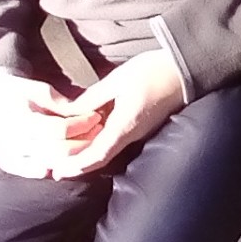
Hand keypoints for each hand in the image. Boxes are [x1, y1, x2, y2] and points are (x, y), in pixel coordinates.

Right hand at [0, 69, 94, 179]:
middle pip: (58, 151)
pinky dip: (57, 165)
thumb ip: (57, 102)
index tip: (95, 116)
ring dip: (74, 156)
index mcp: (20, 121)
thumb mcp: (34, 88)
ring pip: (51, 165)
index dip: (81, 124)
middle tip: (97, 130)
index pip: (59, 130)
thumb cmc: (13, 91)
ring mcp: (10, 157)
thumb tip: (80, 111)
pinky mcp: (9, 165)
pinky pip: (38, 171)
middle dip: (83, 142)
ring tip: (88, 142)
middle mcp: (14, 143)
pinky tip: (70, 155)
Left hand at [57, 49, 188, 177]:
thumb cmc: (154, 72)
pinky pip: (115, 140)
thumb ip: (93, 97)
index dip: (76, 166)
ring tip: (64, 152)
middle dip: (76, 163)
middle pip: (100, 157)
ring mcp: (138, 131)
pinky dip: (97, 142)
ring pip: (107, 149)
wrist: (186, 70)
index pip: (97, 155)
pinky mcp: (141, 125)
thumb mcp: (118, 79)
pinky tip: (85, 135)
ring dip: (85, 152)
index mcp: (125, 126)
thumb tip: (71, 112)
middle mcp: (132, 135)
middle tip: (53, 163)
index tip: (58, 171)